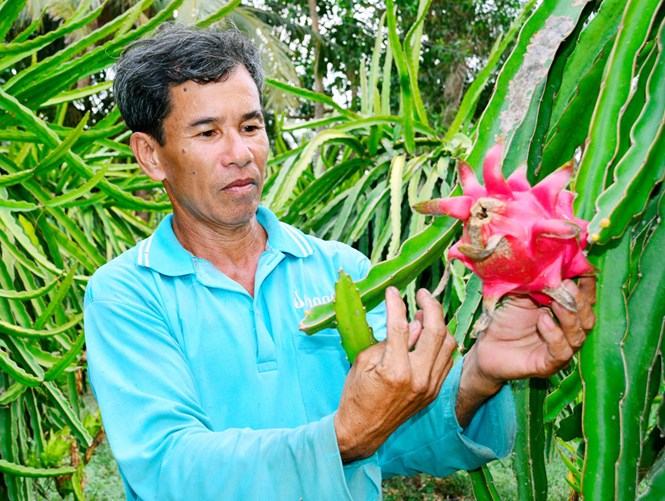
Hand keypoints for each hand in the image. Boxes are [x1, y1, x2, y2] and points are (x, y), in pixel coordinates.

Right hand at [334, 287, 456, 461]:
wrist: (363, 429)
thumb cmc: (356, 393)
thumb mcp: (364, 361)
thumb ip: (388, 340)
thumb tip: (412, 323)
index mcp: (395, 370)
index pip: (400, 326)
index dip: (396, 303)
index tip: (393, 290)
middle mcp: (418, 377)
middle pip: (435, 331)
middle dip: (430, 305)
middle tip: (421, 293)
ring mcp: (429, 386)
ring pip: (448, 344)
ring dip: (439, 324)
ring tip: (424, 313)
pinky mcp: (434, 391)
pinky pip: (447, 360)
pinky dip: (441, 343)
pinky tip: (430, 334)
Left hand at [455, 277, 595, 425]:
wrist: (485, 347)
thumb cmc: (504, 318)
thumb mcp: (520, 294)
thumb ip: (535, 280)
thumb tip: (548, 258)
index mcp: (563, 310)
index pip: (586, 298)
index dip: (587, 285)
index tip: (583, 271)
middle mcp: (567, 330)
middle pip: (587, 317)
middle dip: (580, 300)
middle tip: (566, 286)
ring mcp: (560, 348)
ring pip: (579, 334)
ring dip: (568, 316)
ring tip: (553, 303)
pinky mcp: (549, 364)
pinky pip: (562, 352)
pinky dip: (555, 336)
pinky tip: (542, 322)